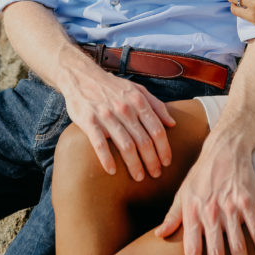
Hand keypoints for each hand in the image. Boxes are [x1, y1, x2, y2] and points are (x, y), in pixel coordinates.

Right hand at [63, 62, 175, 181]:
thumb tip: (173, 124)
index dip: (164, 148)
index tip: (167, 162)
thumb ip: (156, 105)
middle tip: (156, 174)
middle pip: (144, 141)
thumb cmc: (113, 87)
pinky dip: (106, 159)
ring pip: (125, 145)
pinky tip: (112, 171)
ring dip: (134, 165)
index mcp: (138, 100)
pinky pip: (99, 144)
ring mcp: (106, 115)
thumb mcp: (137, 89)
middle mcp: (124, 108)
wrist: (82, 76)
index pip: (157, 129)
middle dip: (152, 161)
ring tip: (139, 177)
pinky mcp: (89, 121)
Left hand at [155, 133, 254, 254]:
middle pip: (216, 251)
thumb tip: (159, 234)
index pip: (192, 248)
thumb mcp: (182, 192)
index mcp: (193, 211)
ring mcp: (230, 206)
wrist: (224, 149)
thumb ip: (172, 215)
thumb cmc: (202, 173)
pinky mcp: (246, 200)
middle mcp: (211, 211)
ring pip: (237, 243)